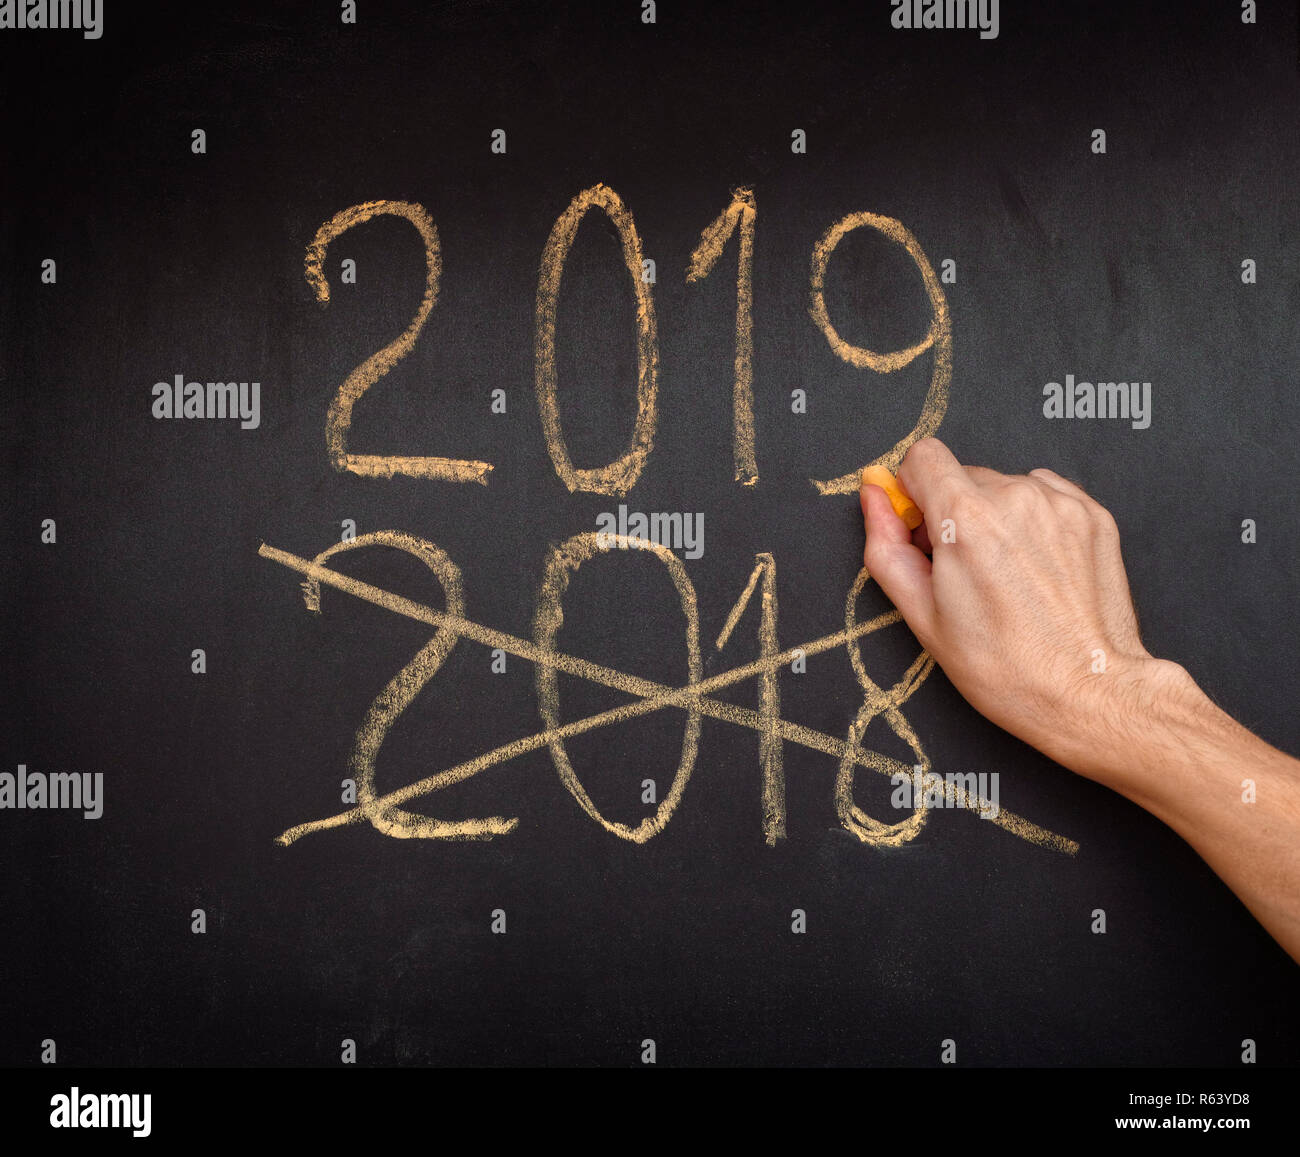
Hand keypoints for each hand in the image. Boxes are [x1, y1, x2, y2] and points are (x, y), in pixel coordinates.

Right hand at [860, 437, 1184, 778]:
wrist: (1086, 691)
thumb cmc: (1003, 666)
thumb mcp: (922, 615)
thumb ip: (886, 546)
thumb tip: (874, 499)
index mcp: (965, 519)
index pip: (923, 456)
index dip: (913, 491)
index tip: (922, 527)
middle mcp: (1016, 497)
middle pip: (963, 475)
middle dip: (955, 512)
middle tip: (966, 571)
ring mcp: (1060, 504)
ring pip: (1006, 487)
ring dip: (997, 517)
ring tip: (1008, 576)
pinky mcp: (1093, 515)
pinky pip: (1045, 497)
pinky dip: (1033, 522)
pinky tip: (1036, 569)